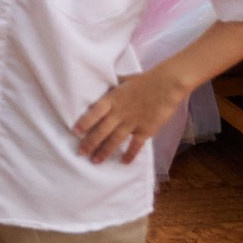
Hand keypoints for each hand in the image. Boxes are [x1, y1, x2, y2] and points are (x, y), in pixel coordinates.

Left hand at [73, 69, 188, 164]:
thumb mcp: (124, 80)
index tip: (75, 132)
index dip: (84, 123)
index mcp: (113, 99)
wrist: (167, 85)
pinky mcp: (146, 129)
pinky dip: (130, 154)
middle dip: (90, 143)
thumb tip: (102, 84)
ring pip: (115, 140)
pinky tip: (124, 162)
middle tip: (81, 153)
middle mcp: (120, 112)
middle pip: (102, 130)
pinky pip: (136, 145)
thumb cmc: (145, 80)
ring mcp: (133, 122)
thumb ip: (112, 87)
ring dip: (104, 151)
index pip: (94, 113)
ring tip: (96, 160)